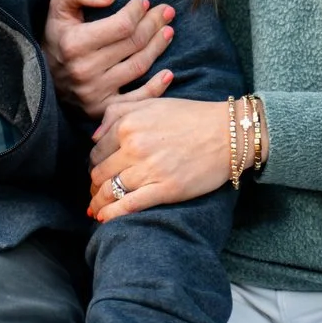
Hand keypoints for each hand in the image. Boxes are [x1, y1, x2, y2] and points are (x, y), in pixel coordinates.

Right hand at [43, 0, 175, 120]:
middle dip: (154, 24)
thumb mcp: (59, 5)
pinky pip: (136, 100)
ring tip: (168, 32)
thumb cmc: (58, 34)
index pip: (121, 25)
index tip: (144, 2)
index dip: (137, 11)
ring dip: (158, 47)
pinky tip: (168, 73)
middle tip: (166, 12)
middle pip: (133, 44)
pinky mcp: (101, 109)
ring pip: (139, 66)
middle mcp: (84, 69)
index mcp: (74, 43)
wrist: (41, 74)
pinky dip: (156, 88)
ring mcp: (93, 92)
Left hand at [89, 95, 228, 221]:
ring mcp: (149, 170)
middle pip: (100, 173)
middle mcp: (134, 147)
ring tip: (96, 208)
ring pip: (110, 191)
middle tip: (95, 191)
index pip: (97, 151)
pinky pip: (128, 206)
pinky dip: (112, 214)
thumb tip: (93, 137)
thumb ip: (117, 113)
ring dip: (98, 202)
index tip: (97, 172)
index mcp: (128, 125)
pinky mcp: (165, 189)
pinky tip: (103, 219)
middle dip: (94, 184)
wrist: (227, 133)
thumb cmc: (190, 116)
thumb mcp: (151, 103)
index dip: (94, 164)